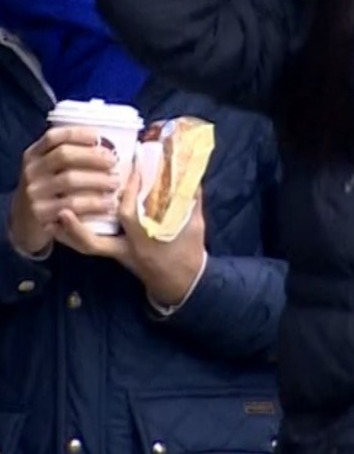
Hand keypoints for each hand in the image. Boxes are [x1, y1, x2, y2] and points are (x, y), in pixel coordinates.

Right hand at [8, 127, 119, 255]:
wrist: (26, 222)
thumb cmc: (48, 191)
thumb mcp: (49, 170)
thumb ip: (68, 157)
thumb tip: (106, 147)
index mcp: (33, 155)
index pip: (54, 137)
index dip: (78, 134)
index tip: (99, 137)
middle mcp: (31, 170)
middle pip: (64, 155)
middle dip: (93, 157)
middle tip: (113, 162)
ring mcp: (34, 191)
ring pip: (70, 179)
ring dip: (98, 180)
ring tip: (115, 183)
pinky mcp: (42, 212)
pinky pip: (72, 204)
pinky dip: (95, 203)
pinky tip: (110, 204)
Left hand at [56, 170, 206, 306]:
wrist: (182, 282)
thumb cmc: (190, 252)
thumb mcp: (194, 226)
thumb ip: (191, 201)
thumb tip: (189, 174)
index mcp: (149, 240)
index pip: (131, 215)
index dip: (129, 192)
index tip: (128, 170)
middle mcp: (130, 248)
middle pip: (100, 236)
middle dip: (87, 215)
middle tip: (78, 192)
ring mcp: (121, 253)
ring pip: (90, 246)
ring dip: (72, 231)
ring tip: (59, 213)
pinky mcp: (117, 255)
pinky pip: (91, 247)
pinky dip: (75, 237)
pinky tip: (61, 225)